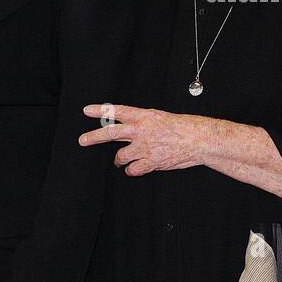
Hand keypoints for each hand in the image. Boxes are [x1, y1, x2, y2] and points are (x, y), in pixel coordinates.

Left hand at [79, 103, 202, 176]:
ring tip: (120, 161)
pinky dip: (132, 170)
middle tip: (82, 140)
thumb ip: (144, 124)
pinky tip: (135, 169)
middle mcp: (141, 131)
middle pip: (111, 133)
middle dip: (94, 137)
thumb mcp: (161, 118)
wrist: (199, 140)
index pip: (118, 111)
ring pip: (120, 156)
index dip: (101, 111)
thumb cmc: (184, 127)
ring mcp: (145, 147)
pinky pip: (133, 170)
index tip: (87, 110)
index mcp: (144, 116)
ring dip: (119, 160)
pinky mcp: (150, 162)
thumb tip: (131, 129)